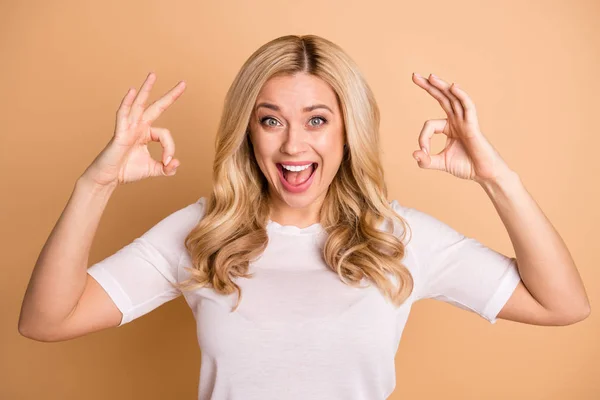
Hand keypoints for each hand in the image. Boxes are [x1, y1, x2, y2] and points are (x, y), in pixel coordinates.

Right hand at [82, 72, 185, 186]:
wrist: (108, 178)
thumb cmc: (127, 171)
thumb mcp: (153, 170)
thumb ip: (167, 168)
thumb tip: (176, 162)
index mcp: (146, 133)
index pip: (165, 135)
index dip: (170, 148)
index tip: (167, 163)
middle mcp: (138, 126)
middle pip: (156, 107)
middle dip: (170, 96)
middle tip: (183, 83)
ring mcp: (128, 127)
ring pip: (139, 104)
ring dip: (146, 89)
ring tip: (153, 75)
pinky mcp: (119, 132)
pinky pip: (123, 114)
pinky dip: (127, 102)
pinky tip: (131, 91)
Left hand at [411, 72, 512, 183]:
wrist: (484, 174)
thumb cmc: (466, 166)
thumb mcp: (440, 163)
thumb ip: (425, 160)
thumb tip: (413, 153)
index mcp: (449, 127)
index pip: (429, 125)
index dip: (423, 138)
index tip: (424, 152)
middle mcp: (457, 120)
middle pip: (442, 98)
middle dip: (428, 87)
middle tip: (414, 76)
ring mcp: (465, 121)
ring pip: (453, 98)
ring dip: (441, 86)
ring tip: (430, 76)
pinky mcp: (473, 125)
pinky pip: (468, 107)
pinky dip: (461, 96)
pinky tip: (453, 86)